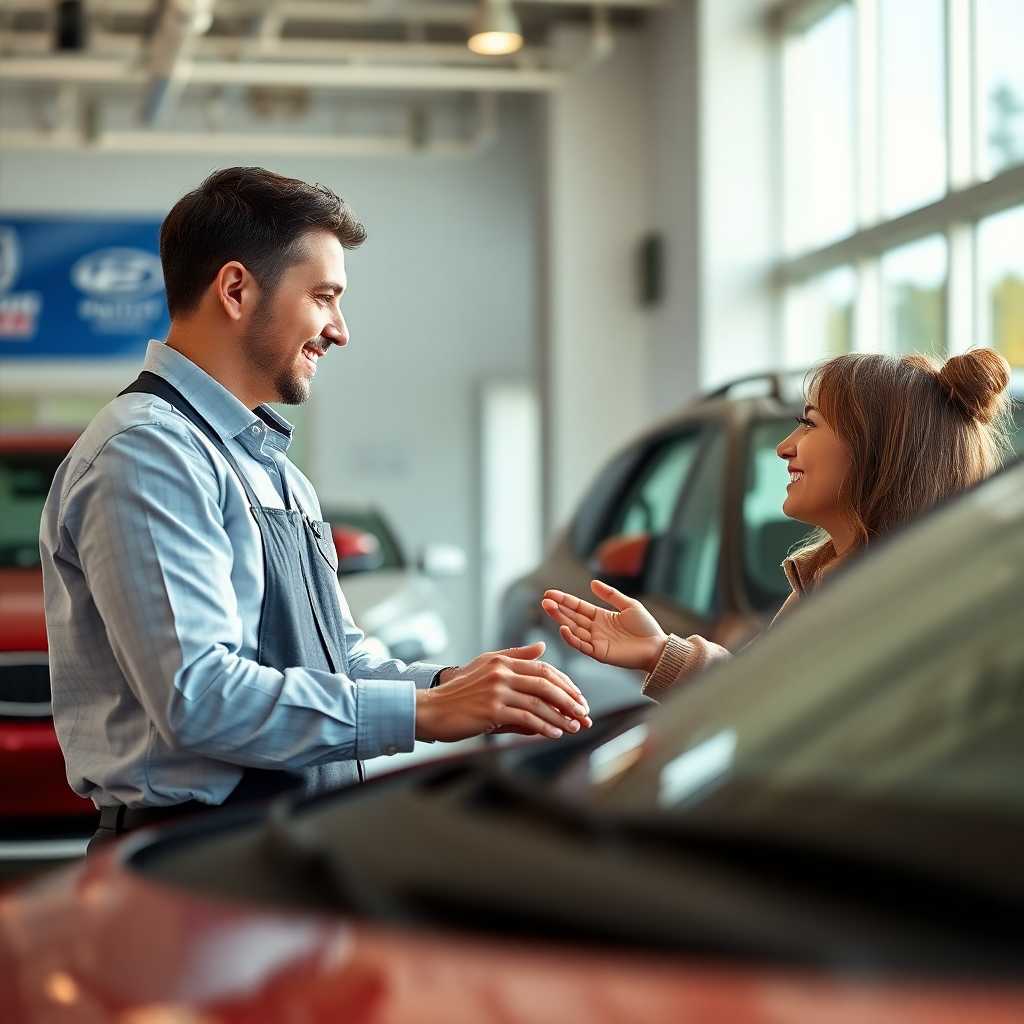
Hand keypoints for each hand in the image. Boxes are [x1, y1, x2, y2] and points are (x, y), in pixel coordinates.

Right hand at [415, 641, 592, 742]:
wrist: (433, 709)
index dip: (565, 683)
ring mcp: (497, 691)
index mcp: (503, 661)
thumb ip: (516, 656)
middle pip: (546, 683)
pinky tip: (554, 732)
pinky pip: (526, 718)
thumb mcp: (487, 666)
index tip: (578, 697)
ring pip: (539, 702)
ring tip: (574, 726)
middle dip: (569, 699)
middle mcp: (501, 672)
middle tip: (583, 712)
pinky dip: (544, 726)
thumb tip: (542, 647)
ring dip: (560, 716)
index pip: (543, 669)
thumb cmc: (461, 691)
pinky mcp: (492, 710)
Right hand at [542, 580, 666, 671]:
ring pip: (573, 629)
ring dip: (560, 619)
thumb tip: (592, 582)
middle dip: (557, 609)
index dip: (564, 600)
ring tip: (549, 609)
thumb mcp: (629, 605)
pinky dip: (571, 637)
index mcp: (601, 617)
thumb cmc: (646, 627)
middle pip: (572, 617)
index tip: (550, 593)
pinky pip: (581, 645)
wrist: (657, 648)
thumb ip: (610, 595)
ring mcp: (595, 641)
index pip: (578, 607)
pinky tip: (563, 627)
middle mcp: (595, 629)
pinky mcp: (599, 653)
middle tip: (544, 600)